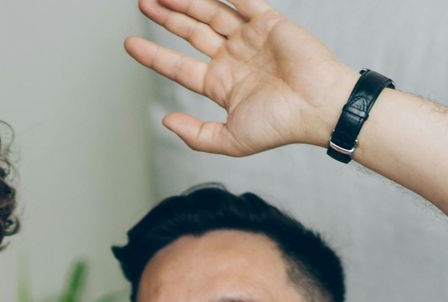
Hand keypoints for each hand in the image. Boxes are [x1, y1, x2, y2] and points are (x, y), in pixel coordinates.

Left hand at [125, 0, 351, 156]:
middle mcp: (232, 58)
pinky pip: (242, 0)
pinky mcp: (268, 22)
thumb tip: (166, 121)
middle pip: (190, 32)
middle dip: (166, 17)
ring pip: (209, 12)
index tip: (130, 45)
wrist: (317, 107)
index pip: (179, 66)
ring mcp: (249, 39)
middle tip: (143, 3)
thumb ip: (196, 135)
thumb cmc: (280, 126)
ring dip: (185, 1)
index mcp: (221, 84)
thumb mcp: (230, 141)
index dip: (153, 55)